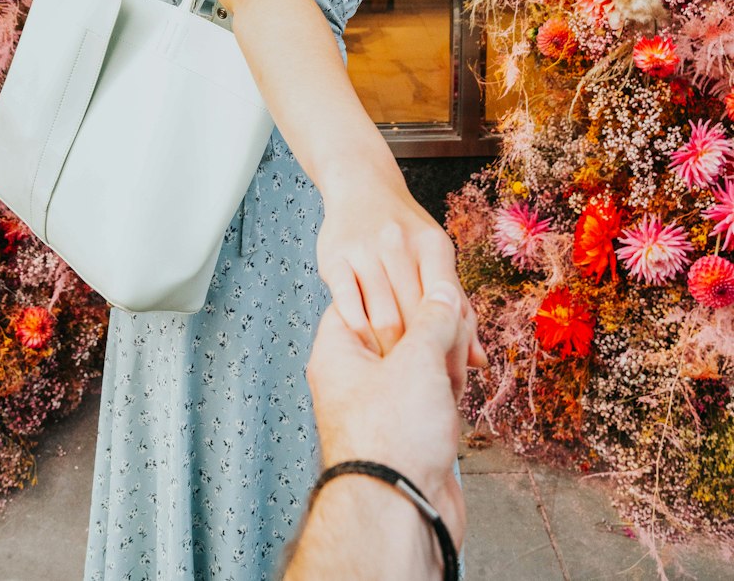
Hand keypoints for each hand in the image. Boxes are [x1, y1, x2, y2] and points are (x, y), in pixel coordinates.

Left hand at [306, 282, 466, 548]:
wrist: (402, 511)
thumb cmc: (391, 437)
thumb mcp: (417, 358)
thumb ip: (434, 317)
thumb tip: (444, 292)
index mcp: (339, 349)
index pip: (364, 295)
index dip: (400, 287)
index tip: (431, 288)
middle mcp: (354, 375)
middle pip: (397, 327)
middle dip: (432, 329)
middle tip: (453, 334)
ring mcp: (381, 403)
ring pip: (418, 360)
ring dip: (444, 360)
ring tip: (456, 370)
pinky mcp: (407, 428)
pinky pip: (430, 392)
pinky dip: (447, 389)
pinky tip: (459, 392)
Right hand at [316, 163, 484, 375]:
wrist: (361, 185)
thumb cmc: (407, 229)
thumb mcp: (437, 256)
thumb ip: (458, 308)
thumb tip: (480, 362)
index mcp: (434, 245)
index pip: (446, 306)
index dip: (448, 346)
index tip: (445, 375)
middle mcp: (399, 243)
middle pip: (414, 318)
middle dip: (418, 356)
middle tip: (418, 384)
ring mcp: (365, 250)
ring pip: (382, 317)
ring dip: (388, 352)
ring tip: (392, 376)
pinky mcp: (334, 258)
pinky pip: (348, 305)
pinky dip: (358, 334)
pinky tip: (363, 350)